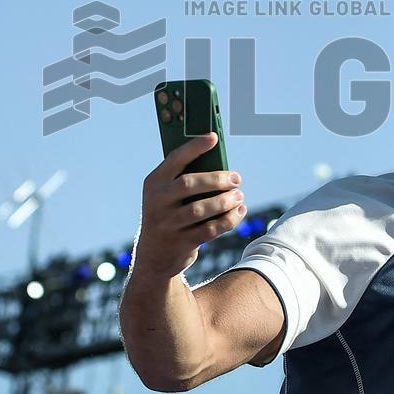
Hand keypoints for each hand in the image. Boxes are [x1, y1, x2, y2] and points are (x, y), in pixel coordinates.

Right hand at [133, 133, 246, 277]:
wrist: (154, 256)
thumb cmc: (168, 215)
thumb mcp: (166, 196)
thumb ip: (185, 179)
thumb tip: (220, 165)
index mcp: (153, 183)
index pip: (174, 159)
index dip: (194, 147)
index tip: (213, 137)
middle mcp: (157, 202)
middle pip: (189, 184)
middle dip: (217, 179)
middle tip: (236, 178)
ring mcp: (167, 224)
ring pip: (200, 209)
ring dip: (225, 201)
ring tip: (239, 195)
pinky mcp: (181, 243)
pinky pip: (210, 230)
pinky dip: (228, 220)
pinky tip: (239, 211)